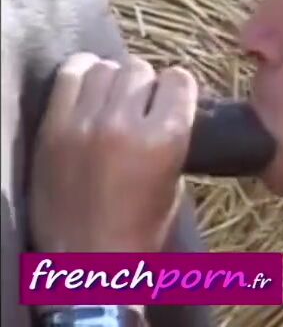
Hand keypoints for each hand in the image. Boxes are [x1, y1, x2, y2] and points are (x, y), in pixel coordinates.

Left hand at [29, 52, 197, 252]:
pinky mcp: (53, 130)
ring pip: (107, 69)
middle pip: (141, 69)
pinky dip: (83, 75)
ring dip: (115, 79)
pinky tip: (89, 88)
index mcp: (165, 139)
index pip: (179, 79)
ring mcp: (84, 124)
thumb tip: (165, 105)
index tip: (173, 99)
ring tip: (113, 98)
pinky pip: (69, 78)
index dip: (178, 88)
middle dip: (146, 84)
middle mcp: (125, 124)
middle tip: (142, 104)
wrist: (88, 263)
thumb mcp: (175, 181)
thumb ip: (172, 136)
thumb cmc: (140, 229)